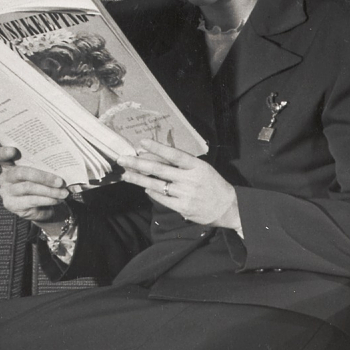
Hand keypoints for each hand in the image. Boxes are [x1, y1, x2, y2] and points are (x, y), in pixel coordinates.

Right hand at [0, 146, 70, 226]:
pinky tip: (57, 200)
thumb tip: (69, 170)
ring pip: (28, 187)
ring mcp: (6, 191)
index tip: (13, 150)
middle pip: (20, 172)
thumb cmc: (44, 184)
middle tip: (60, 181)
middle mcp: (5, 177)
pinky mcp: (11, 204)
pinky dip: (47, 200)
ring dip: (49, 190)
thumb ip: (51, 168)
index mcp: (10, 164)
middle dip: (43, 176)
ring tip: (64, 193)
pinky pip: (31, 200)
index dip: (4, 152)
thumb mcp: (46, 172)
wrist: (43, 207)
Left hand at [115, 140, 241, 232]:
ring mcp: (185, 194)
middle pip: (160, 169)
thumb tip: (158, 158)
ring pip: (156, 184)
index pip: (174, 155)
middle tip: (122, 159)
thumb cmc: (213, 184)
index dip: (158, 148)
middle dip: (138, 164)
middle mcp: (190, 179)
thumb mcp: (202, 169)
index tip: (142, 142)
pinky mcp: (182, 207)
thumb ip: (183, 165)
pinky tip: (145, 188)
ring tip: (126, 175)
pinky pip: (162, 198)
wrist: (227, 206)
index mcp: (197, 166)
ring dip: (138, 179)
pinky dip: (152, 192)